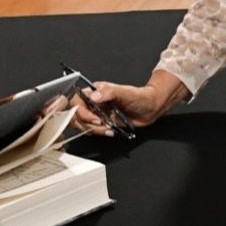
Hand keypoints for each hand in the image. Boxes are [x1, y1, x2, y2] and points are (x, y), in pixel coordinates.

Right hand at [73, 72, 187, 133]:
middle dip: (86, 123)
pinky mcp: (100, 123)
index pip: (76, 101)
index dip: (81, 112)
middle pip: (75, 115)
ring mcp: (95, 113)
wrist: (150, 109)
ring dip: (92, 130)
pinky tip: (109, 131)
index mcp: (94, 91)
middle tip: (101, 125)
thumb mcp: (125, 93)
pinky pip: (90, 130)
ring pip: (81, 125)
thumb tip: (94, 96)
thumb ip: (109, 92)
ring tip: (107, 129)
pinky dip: (98, 133)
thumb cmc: (139, 97)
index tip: (95, 118)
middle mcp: (92, 102)